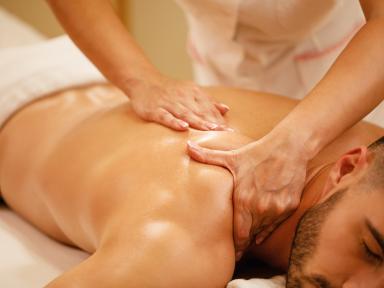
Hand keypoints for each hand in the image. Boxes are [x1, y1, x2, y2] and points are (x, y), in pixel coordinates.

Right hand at [127, 74, 228, 130]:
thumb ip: (208, 101)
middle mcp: (182, 97)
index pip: (208, 107)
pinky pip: (166, 116)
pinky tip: (183, 128)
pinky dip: (174, 122)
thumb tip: (226, 110)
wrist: (143, 81)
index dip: (219, 119)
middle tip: (225, 133)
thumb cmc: (169, 90)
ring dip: (199, 122)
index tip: (230, 131)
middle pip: (200, 111)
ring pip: (185, 114)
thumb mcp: (190, 92)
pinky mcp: (155, 110)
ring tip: (211, 130)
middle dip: (213, 122)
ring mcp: (168, 103)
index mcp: (192, 93)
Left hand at [187, 132, 307, 259]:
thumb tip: (187, 147)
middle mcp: (260, 208)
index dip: (236, 247)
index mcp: (244, 200)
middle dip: (244, 241)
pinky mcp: (290, 206)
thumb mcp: (231, 156)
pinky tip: (263, 231)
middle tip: (238, 251)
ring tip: (248, 239)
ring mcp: (277, 208)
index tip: (233, 255)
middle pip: (251, 234)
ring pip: (264, 229)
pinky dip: (269, 227)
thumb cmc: (257, 152)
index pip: (239, 234)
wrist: (288, 147)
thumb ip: (207, 156)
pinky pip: (277, 224)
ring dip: (256, 233)